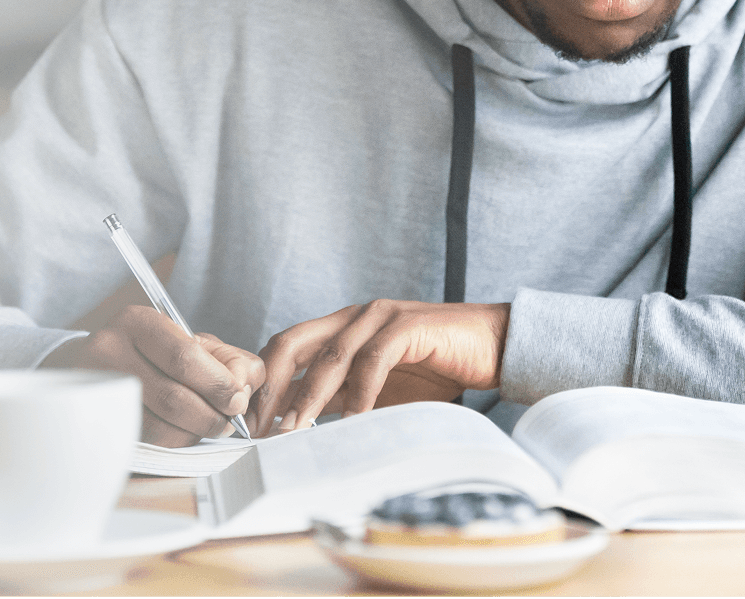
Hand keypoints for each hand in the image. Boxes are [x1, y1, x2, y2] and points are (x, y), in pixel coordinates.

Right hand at [42, 305, 263, 446]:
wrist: (92, 367)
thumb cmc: (153, 353)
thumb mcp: (190, 341)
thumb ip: (227, 358)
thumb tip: (246, 385)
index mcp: (137, 322)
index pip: (185, 357)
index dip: (218, 384)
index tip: (237, 399)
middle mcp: (109, 351)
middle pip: (173, 397)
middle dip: (211, 415)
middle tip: (229, 421)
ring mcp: (98, 389)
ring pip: (160, 426)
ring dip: (195, 433)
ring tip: (208, 425)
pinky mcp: (97, 421)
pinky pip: (146, 442)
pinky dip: (174, 442)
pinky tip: (183, 432)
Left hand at [249, 300, 510, 436]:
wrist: (493, 347)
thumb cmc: (437, 369)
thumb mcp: (378, 388)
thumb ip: (341, 396)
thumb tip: (297, 422)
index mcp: (342, 326)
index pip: (286, 347)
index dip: (263, 382)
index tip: (250, 423)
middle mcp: (355, 316)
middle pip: (293, 343)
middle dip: (271, 386)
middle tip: (261, 427)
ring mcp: (381, 317)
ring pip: (330, 356)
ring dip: (309, 396)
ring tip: (295, 429)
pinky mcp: (409, 326)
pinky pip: (374, 360)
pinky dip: (359, 393)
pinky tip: (352, 421)